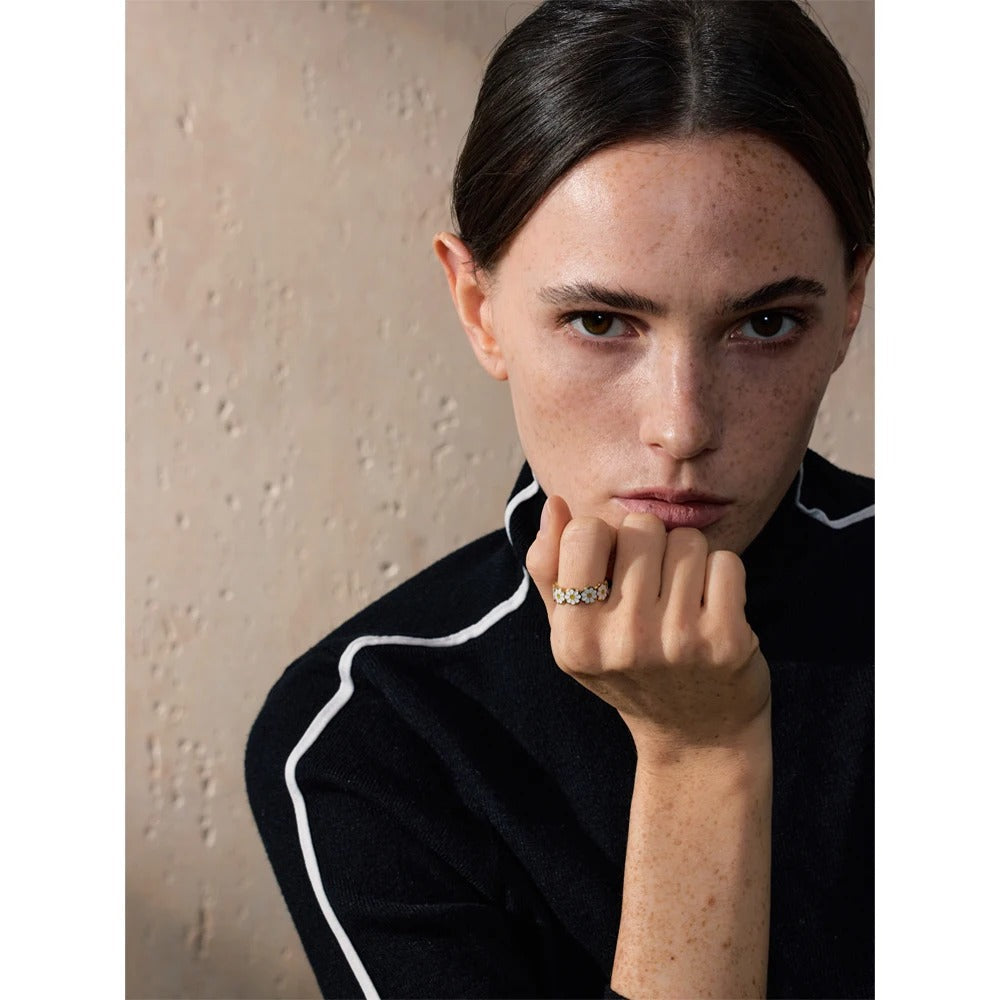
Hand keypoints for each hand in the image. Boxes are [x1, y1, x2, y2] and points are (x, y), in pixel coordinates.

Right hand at [525, 495, 770, 758]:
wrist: (698, 735)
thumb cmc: (628, 669)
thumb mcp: (573, 630)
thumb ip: (549, 568)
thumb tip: (556, 503)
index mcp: (574, 639)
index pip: (584, 532)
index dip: (602, 538)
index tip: (611, 569)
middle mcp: (623, 642)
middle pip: (640, 527)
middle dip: (649, 544)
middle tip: (652, 586)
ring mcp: (677, 643)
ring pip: (687, 540)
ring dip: (688, 558)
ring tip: (681, 599)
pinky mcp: (727, 641)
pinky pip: (726, 561)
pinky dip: (722, 575)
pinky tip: (712, 608)